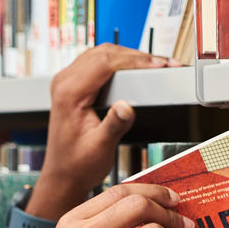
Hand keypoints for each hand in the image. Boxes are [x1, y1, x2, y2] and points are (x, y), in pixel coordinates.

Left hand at [31, 45, 178, 214]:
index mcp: (69, 93)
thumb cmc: (77, 165)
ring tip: (157, 66)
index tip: (159, 65)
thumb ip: (114, 125)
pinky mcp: (74, 85)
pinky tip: (138, 69)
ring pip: (102, 53)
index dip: (135, 61)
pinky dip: (121, 62)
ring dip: (130, 57)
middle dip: (137, 56)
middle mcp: (65, 82)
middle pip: (105, 52)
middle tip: (165, 64)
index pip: (105, 62)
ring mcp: (68, 81)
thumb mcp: (100, 148)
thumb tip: (127, 106)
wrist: (63, 175)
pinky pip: (99, 62)